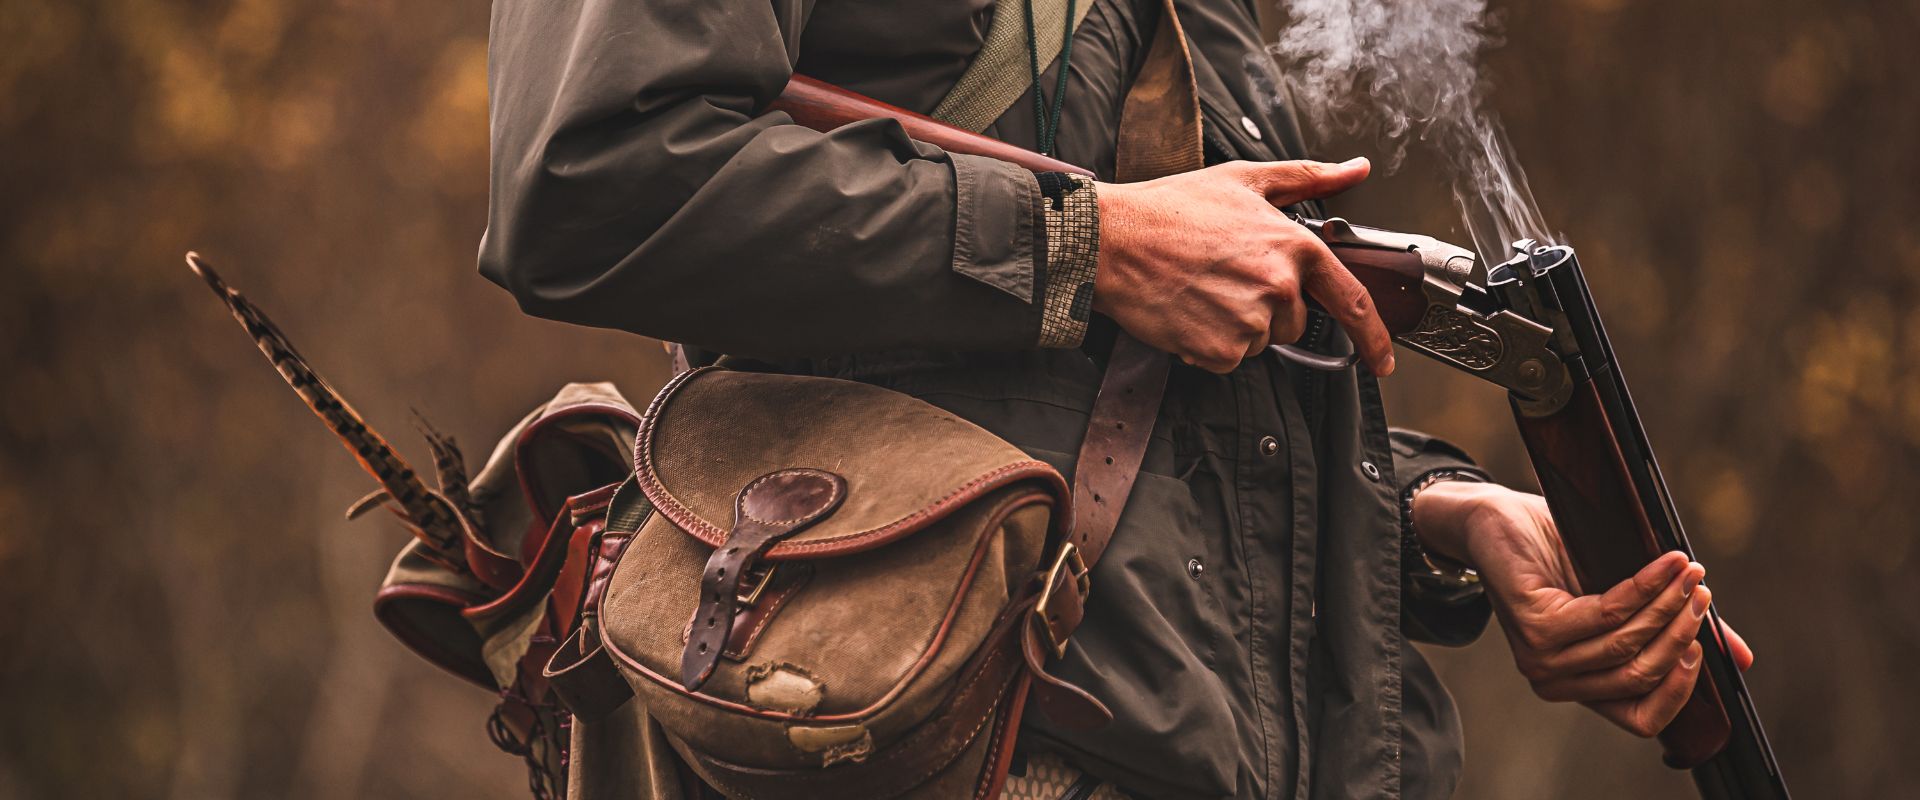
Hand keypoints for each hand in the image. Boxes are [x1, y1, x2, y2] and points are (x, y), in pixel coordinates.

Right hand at [1092, 159, 1393, 375]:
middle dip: (1267, 308)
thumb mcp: (1244, 180)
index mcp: (1294, 247)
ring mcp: (1250, 322)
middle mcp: (1278, 288)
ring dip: (1236, 325)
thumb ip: (1308, 177)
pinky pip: (1227, 359)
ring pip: (1260, 341)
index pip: (1353, 302)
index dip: (1375, 337)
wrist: (1113, 240)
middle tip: (1224, 277)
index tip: (1382, 360)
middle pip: (1294, 322)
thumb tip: (1355, 169)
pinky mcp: (1219, 351)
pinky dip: (1209, 344)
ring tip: (1200, 289)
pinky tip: (1188, 311)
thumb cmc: (1170, 209)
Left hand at [1412, 482, 1756, 737]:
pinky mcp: (1535, 624)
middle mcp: (1557, 680)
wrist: (1496, 522)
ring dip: (1670, 605)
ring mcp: (1541, 657)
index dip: (1682, 689)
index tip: (1705, 645)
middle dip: (1683, 632)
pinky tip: (1667, 564)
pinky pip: (1609, 613)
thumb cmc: (1558, 559)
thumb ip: (1672, 628)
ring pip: (1628, 644)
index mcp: (1579, 684)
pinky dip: (1647, 587)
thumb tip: (1741, 659)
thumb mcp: (1625, 598)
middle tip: (1704, 591)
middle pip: (1641, 675)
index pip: (1642, 718)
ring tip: (1691, 571)